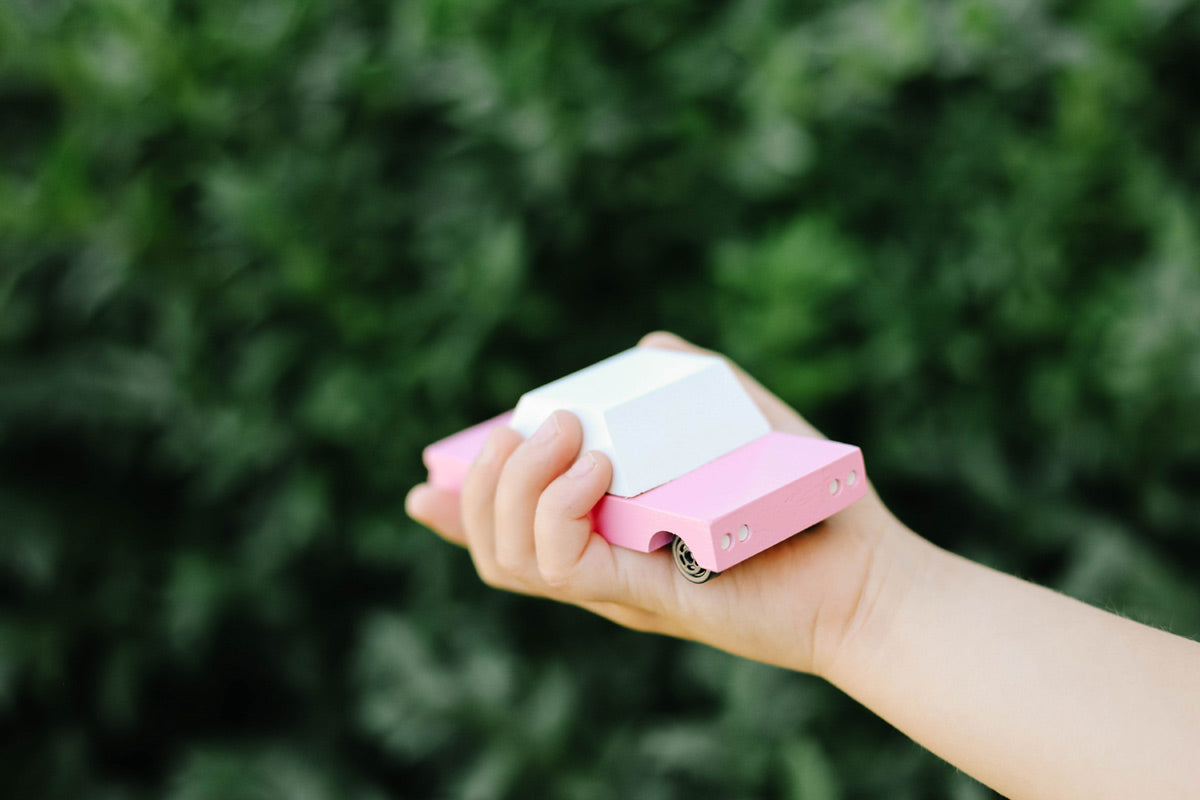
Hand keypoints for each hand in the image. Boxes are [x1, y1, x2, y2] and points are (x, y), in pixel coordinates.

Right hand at [406, 332, 908, 675]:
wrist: (866, 569)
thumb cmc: (808, 500)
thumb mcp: (743, 422)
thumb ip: (693, 382)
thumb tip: (646, 345)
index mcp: (610, 535)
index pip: (510, 535)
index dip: (460, 512)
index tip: (425, 485)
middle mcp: (602, 567)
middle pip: (493, 543)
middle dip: (485, 478)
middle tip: (541, 425)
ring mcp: (617, 586)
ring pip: (509, 556)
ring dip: (515, 484)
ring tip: (569, 434)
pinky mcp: (643, 595)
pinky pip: (560, 564)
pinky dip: (557, 508)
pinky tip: (595, 465)